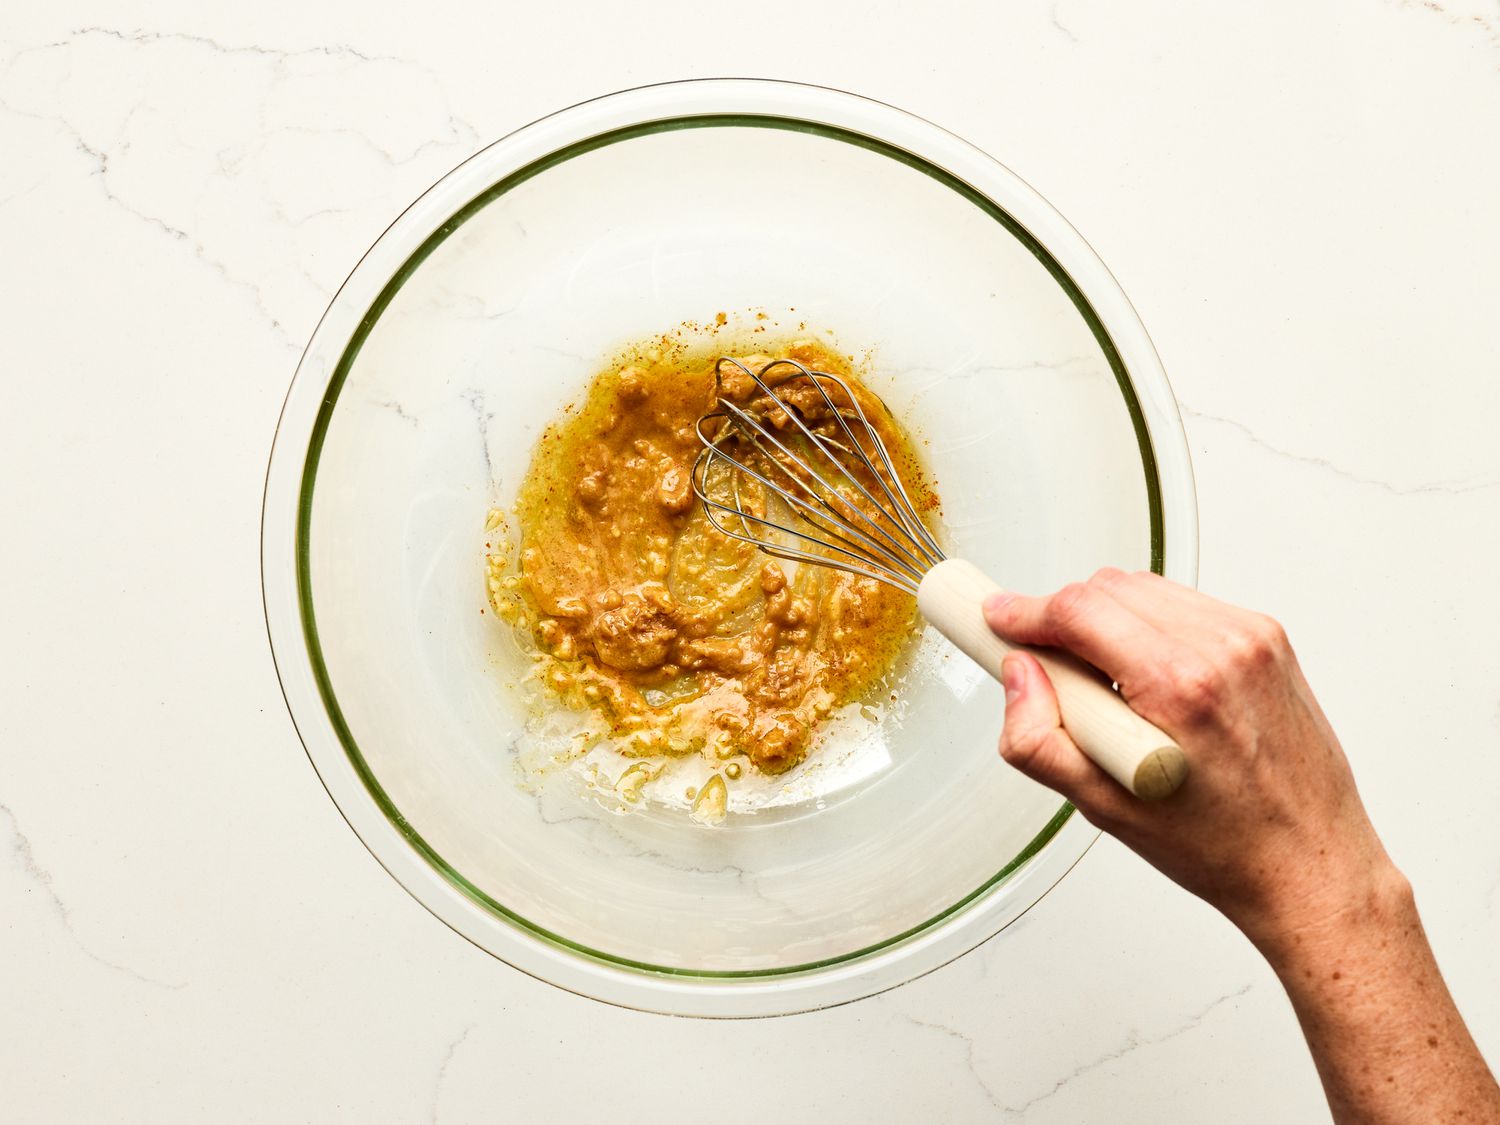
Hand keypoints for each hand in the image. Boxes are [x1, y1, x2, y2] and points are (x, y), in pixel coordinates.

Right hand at [982, 568, 1398, 948]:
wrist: (1310, 864)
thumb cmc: (1223, 847)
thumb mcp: (1105, 810)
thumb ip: (1038, 741)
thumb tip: (1018, 677)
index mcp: (1182, 685)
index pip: (1080, 609)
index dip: (1025, 610)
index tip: (998, 618)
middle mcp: (1224, 648)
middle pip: (1107, 588)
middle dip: (1062, 618)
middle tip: (1045, 668)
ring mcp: (1252, 638)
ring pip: (1144, 590)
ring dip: (1106, 620)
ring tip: (1104, 686)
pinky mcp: (1267, 638)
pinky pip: (1183, 606)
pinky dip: (1150, 628)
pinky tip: (1148, 681)